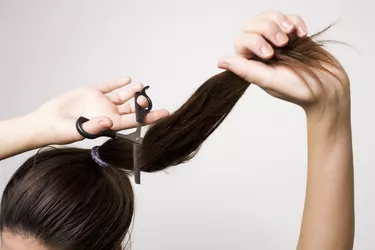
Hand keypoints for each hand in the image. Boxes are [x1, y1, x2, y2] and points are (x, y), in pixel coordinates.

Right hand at [32, 77, 168, 144]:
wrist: (46, 122)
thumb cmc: (62, 132)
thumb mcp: (78, 130)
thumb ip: (94, 126)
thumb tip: (109, 121)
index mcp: (110, 125)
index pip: (134, 122)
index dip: (150, 118)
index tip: (165, 114)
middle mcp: (109, 113)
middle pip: (131, 108)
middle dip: (141, 104)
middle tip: (145, 98)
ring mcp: (101, 102)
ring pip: (122, 96)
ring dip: (132, 91)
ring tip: (141, 86)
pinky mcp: (91, 92)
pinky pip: (108, 86)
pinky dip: (117, 83)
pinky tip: (127, 79)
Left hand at [218, 11, 349, 119]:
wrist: (329, 88)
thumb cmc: (299, 89)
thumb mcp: (269, 80)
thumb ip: (245, 70)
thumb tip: (220, 61)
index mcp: (252, 63)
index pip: (241, 40)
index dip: (254, 42)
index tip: (270, 55)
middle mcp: (262, 51)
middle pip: (252, 24)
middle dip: (267, 28)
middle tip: (283, 43)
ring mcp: (278, 42)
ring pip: (269, 17)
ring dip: (280, 22)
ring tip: (292, 36)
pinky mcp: (295, 35)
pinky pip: (289, 17)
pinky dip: (296, 21)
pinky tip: (303, 34)